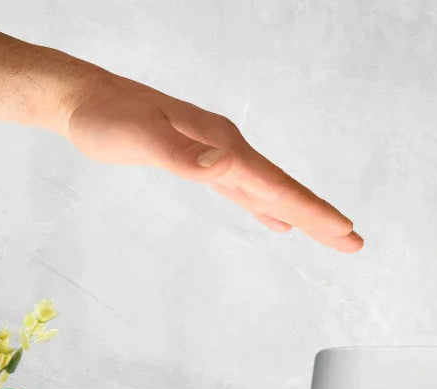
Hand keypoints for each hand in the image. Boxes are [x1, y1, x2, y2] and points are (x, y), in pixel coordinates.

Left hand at [63, 69, 363, 253]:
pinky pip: (245, 191)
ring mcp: (215, 155)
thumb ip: (184, 156)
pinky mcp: (200, 161)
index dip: (310, 211)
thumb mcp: (142, 138)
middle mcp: (225, 148)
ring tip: (330, 234)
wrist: (82, 98)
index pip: (275, 184)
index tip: (343, 231)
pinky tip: (276, 220)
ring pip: (268, 191)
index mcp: (221, 145)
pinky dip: (265, 207)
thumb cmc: (105, 119)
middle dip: (319, 217)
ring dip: (300, 214)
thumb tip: (225, 168)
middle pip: (282, 189)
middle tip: (354, 242)